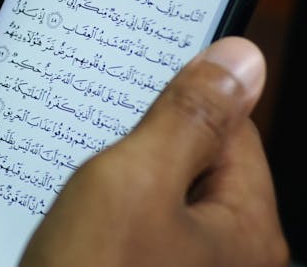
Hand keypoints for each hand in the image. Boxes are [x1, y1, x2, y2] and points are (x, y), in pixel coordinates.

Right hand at [20, 36, 288, 266]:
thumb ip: (187, 116)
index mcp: (247, 233)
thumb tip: (242, 59)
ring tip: (66, 160)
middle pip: (192, 167)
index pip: (234, 129)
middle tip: (92, 112)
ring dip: (111, 178)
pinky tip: (58, 211)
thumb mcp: (134, 183)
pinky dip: (96, 218)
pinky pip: (127, 238)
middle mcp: (225, 262)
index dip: (187, 89)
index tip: (144, 64)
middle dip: (140, 136)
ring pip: (153, 204)